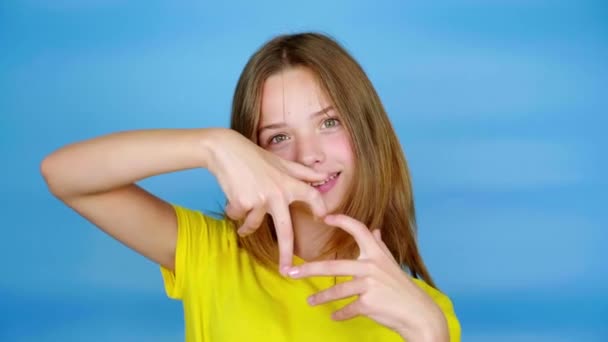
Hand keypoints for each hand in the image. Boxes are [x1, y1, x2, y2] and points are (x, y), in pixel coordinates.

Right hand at [205, 128, 328, 273]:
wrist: (225, 150)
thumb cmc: (254, 157)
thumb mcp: (281, 162)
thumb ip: (302, 172)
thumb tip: (323, 175)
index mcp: (289, 183)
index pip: (313, 197)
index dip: (320, 208)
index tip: (322, 218)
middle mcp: (278, 194)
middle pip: (285, 231)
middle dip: (285, 253)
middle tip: (287, 271)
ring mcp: (260, 200)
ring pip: (254, 225)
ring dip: (246, 224)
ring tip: (242, 206)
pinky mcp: (243, 203)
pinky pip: (239, 218)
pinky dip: (234, 211)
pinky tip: (233, 196)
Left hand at [286, 215, 448, 340]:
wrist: (418, 313)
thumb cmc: (402, 288)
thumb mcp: (391, 263)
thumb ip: (380, 246)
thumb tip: (375, 230)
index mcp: (376, 253)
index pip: (359, 230)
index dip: (342, 221)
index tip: (325, 217)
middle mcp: (372, 266)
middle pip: (334, 266)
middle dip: (309, 269)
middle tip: (291, 272)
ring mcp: (370, 285)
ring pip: (337, 290)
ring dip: (321, 297)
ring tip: (310, 301)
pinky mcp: (369, 303)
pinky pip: (348, 309)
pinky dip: (340, 314)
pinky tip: (333, 316)